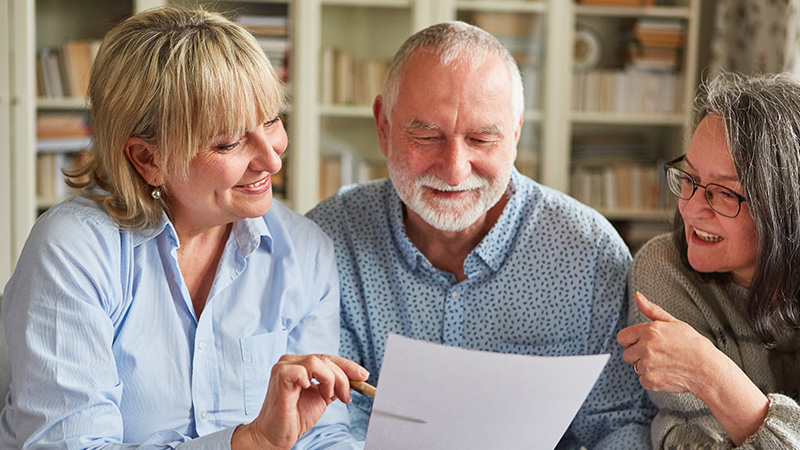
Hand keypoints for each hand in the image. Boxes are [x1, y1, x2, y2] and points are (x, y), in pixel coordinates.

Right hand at [233, 354, 368, 449]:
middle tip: (347, 396)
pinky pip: (302, 370)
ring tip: (328, 397)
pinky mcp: (280, 377)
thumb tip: (355, 377)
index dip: (347, 366)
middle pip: (325, 359)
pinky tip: (314, 391)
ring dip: (330, 380)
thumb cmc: (295, 417)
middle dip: (342, 377)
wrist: (276, 435)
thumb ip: (334, 385)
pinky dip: (314, 380)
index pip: (327, 358)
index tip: (363, 376)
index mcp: (299, 364)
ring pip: (317, 362)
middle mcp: (290, 362)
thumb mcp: (321, 397)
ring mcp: (283, 367)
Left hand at [618, 292, 768, 445]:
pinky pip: (643, 380)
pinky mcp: (650, 380)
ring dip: (646, 367)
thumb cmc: (694, 345)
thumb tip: (638, 296)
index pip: (622, 337)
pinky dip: (652, 379)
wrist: (708, 370)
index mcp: (650, 331)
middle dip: (638, 354)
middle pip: (627, 354)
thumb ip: (652, 310)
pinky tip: (667, 373)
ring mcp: (647, 365)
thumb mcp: (674, 323)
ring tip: (665, 363)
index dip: (632, 341)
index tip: (642, 343)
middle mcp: (646, 347)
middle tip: (658, 354)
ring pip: (635, 367)